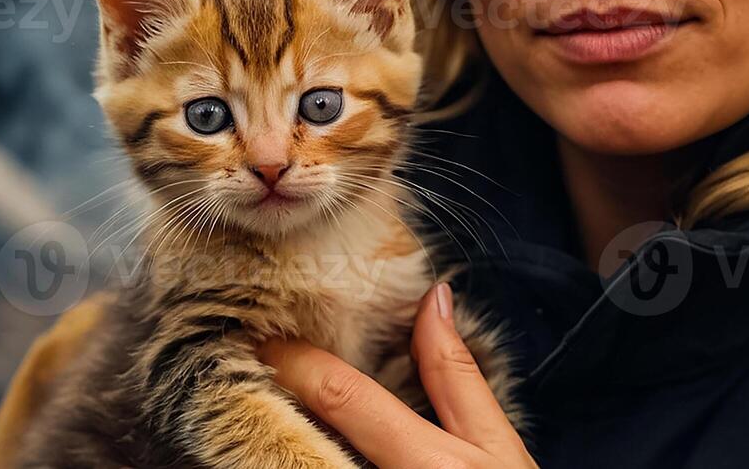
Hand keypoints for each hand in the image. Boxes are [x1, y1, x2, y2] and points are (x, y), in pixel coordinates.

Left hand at [258, 283, 536, 468]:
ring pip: (302, 468)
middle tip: (252, 374)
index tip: (267, 338)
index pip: (342, 397)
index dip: (296, 361)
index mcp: (427, 464)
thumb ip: (456, 376)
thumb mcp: (497, 446)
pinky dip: (309, 462)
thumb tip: (433, 297)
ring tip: (278, 421)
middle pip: (302, 444)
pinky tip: (309, 451)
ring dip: (281, 449)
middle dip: (276, 406)